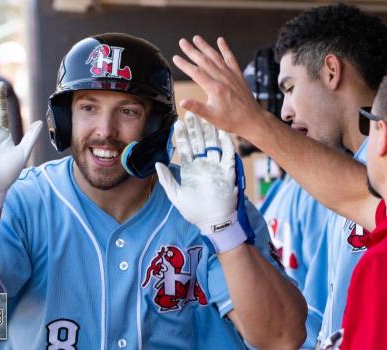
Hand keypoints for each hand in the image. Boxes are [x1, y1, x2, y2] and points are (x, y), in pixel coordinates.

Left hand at [155, 112, 245, 252]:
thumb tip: (157, 163)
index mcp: (190, 169)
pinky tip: (223, 131)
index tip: (177, 122)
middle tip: (191, 112)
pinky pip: (229, 154)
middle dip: (195, 128)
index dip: (182, 136)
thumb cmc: (194, 211)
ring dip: (210, 131)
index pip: (185, 148)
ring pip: (213, 144)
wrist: (214, 222)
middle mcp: (203, 165)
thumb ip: (167, 179)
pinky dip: (227, 143)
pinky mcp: (228, 172)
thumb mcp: (176, 195)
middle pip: (199, 142)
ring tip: (206, 116)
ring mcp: (216, 167)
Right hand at [172, 36, 268, 135]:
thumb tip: (183, 101)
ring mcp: (231, 75)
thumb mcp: (211, 117)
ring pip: (216, 57)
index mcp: (214, 88)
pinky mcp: (237, 75)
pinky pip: (231, 59)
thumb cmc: (232, 120)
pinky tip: (221, 40)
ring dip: (205, 47)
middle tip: (182, 42)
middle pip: (204, 61)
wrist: (252, 119)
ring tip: (197, 38)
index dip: (184, 64)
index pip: (196, 72)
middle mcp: (222, 78)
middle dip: (192, 51)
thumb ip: (196, 107)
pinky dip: (225, 49)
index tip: (176, 57)